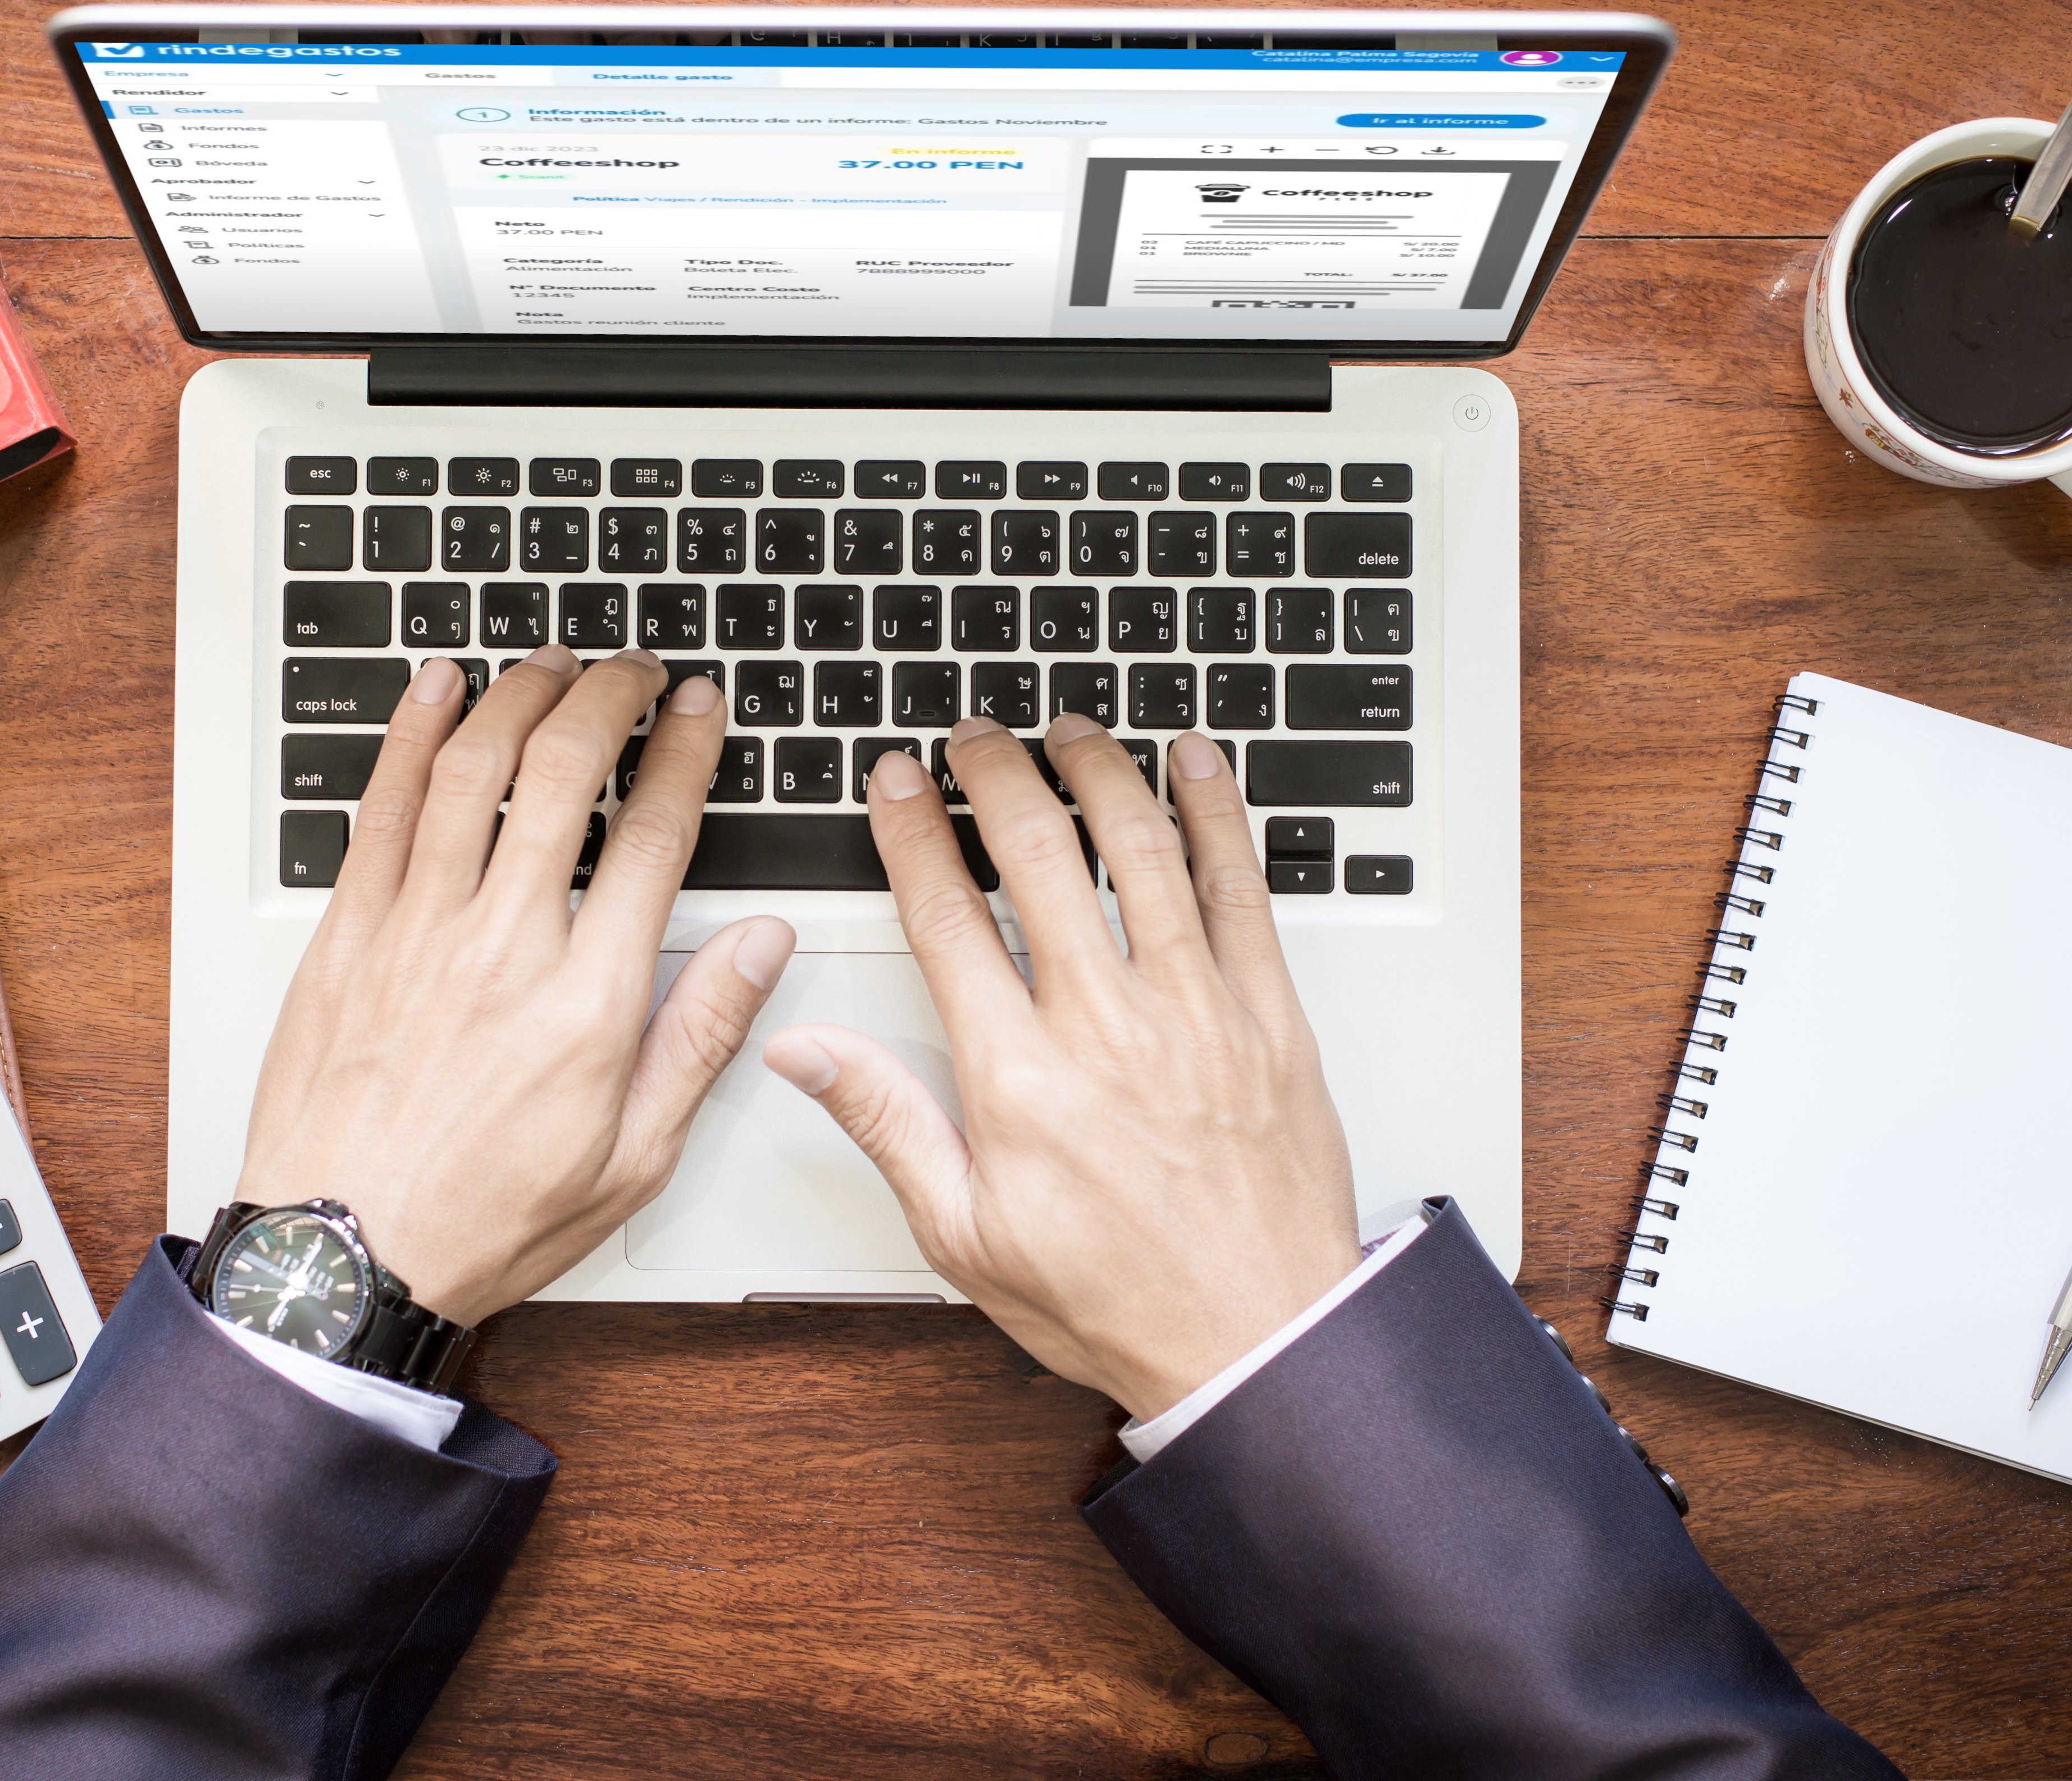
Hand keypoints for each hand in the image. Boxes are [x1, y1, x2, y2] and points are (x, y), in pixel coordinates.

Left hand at [237, 647, 793, 1324]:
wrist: (343, 1258)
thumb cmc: (482, 1219)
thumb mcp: (632, 1157)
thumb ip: (701, 1037)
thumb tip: (762, 947)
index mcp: (587, 1003)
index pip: (652, 836)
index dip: (683, 753)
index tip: (697, 710)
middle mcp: (501, 947)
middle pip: (563, 774)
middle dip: (608, 698)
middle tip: (632, 669)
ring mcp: (415, 931)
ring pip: (473, 769)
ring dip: (518, 697)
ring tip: (550, 664)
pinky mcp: (346, 934)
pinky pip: (382, 806)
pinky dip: (413, 734)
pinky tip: (436, 691)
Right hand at [763, 718, 1359, 1421]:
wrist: (1258, 1342)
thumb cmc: (1114, 1300)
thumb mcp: (964, 1234)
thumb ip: (885, 1122)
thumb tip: (802, 1049)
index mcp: (1018, 1077)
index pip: (947, 916)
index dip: (911, 832)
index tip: (895, 783)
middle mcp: (1105, 1027)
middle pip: (1038, 855)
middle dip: (993, 775)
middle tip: (972, 737)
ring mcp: (1195, 1012)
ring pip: (1139, 849)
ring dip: (1096, 771)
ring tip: (1066, 729)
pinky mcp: (1269, 1015)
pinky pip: (1241, 887)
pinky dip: (1216, 813)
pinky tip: (1194, 761)